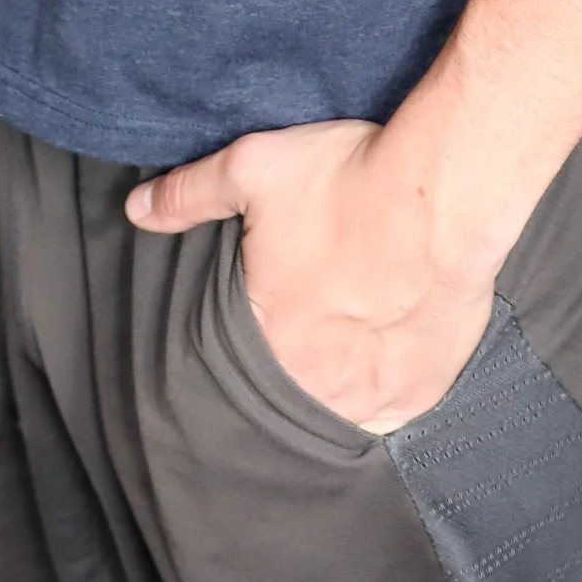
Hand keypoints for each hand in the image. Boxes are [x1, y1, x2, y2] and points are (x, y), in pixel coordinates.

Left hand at [126, 117, 501, 432]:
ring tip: (343, 337)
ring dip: (333, 381)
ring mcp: (371, 399)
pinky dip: (382, 391)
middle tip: (309, 316)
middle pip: (287, 385)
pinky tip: (380, 355)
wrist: (444, 192)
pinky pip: (389, 412)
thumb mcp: (254, 169)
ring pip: (336, 406)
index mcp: (265, 341)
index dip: (245, 332)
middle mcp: (314, 386)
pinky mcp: (418, 394)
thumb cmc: (350, 180)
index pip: (236, 357)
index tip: (266, 305)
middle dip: (290, 359)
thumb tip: (136, 209)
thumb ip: (189, 194)